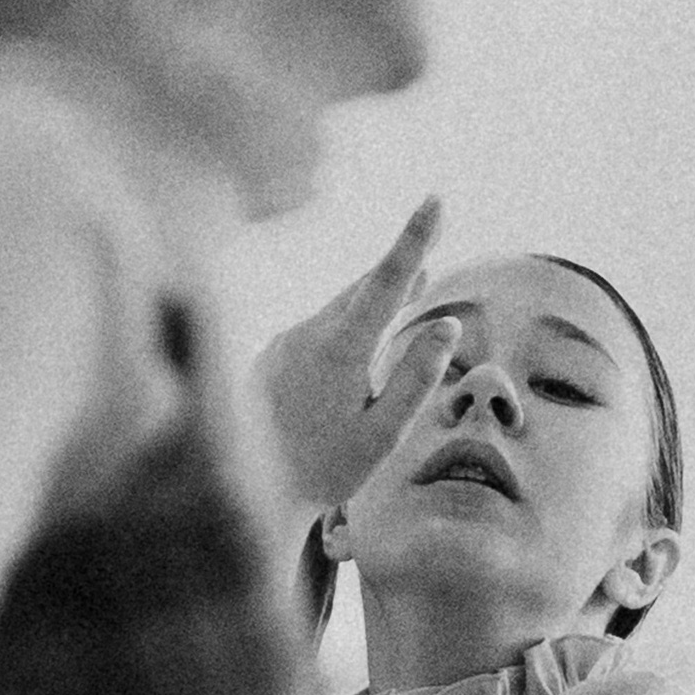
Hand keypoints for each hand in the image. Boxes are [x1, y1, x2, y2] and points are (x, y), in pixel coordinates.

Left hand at [251, 196, 461, 514]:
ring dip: (370, 304)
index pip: (386, 280)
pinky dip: (342, 330)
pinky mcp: (269, 355)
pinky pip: (315, 331)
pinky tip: (349, 357)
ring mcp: (283, 342)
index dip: (414, 239)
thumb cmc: (323, 471)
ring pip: (337, 310)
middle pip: (362, 290)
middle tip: (426, 253)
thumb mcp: (382, 435)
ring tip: (406, 289)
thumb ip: (416, 379)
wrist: (247, 495)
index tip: (435, 199)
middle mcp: (306, 334)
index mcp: (340, 350)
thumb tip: (446, 327)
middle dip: (396, 273)